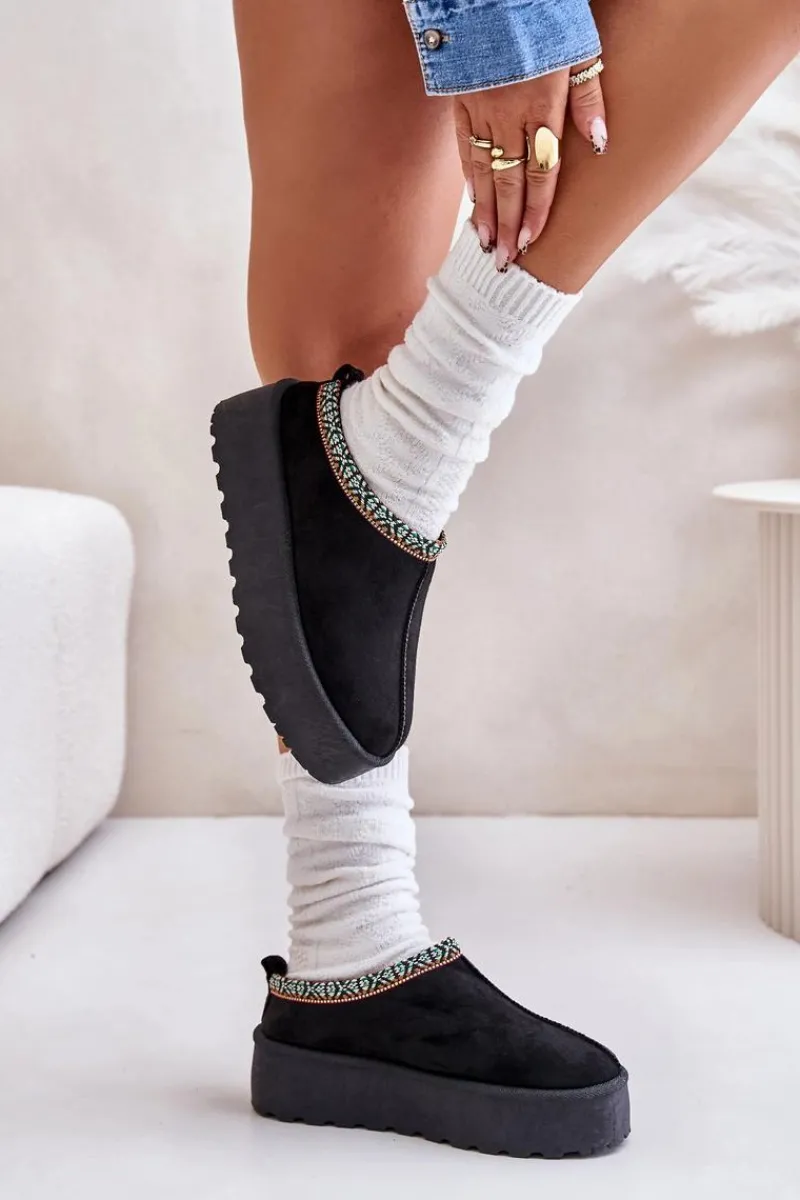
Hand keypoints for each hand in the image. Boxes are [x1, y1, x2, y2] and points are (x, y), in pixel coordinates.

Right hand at [454, 60, 606, 269]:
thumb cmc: (544, 15)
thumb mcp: (579, 47)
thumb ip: (589, 98)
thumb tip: (600, 146)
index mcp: (542, 106)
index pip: (542, 172)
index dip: (538, 211)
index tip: (533, 242)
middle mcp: (509, 116)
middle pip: (510, 182)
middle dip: (509, 225)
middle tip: (504, 262)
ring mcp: (481, 111)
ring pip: (483, 172)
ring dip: (485, 213)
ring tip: (486, 244)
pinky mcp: (460, 100)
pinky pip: (463, 149)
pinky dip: (469, 179)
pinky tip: (473, 203)